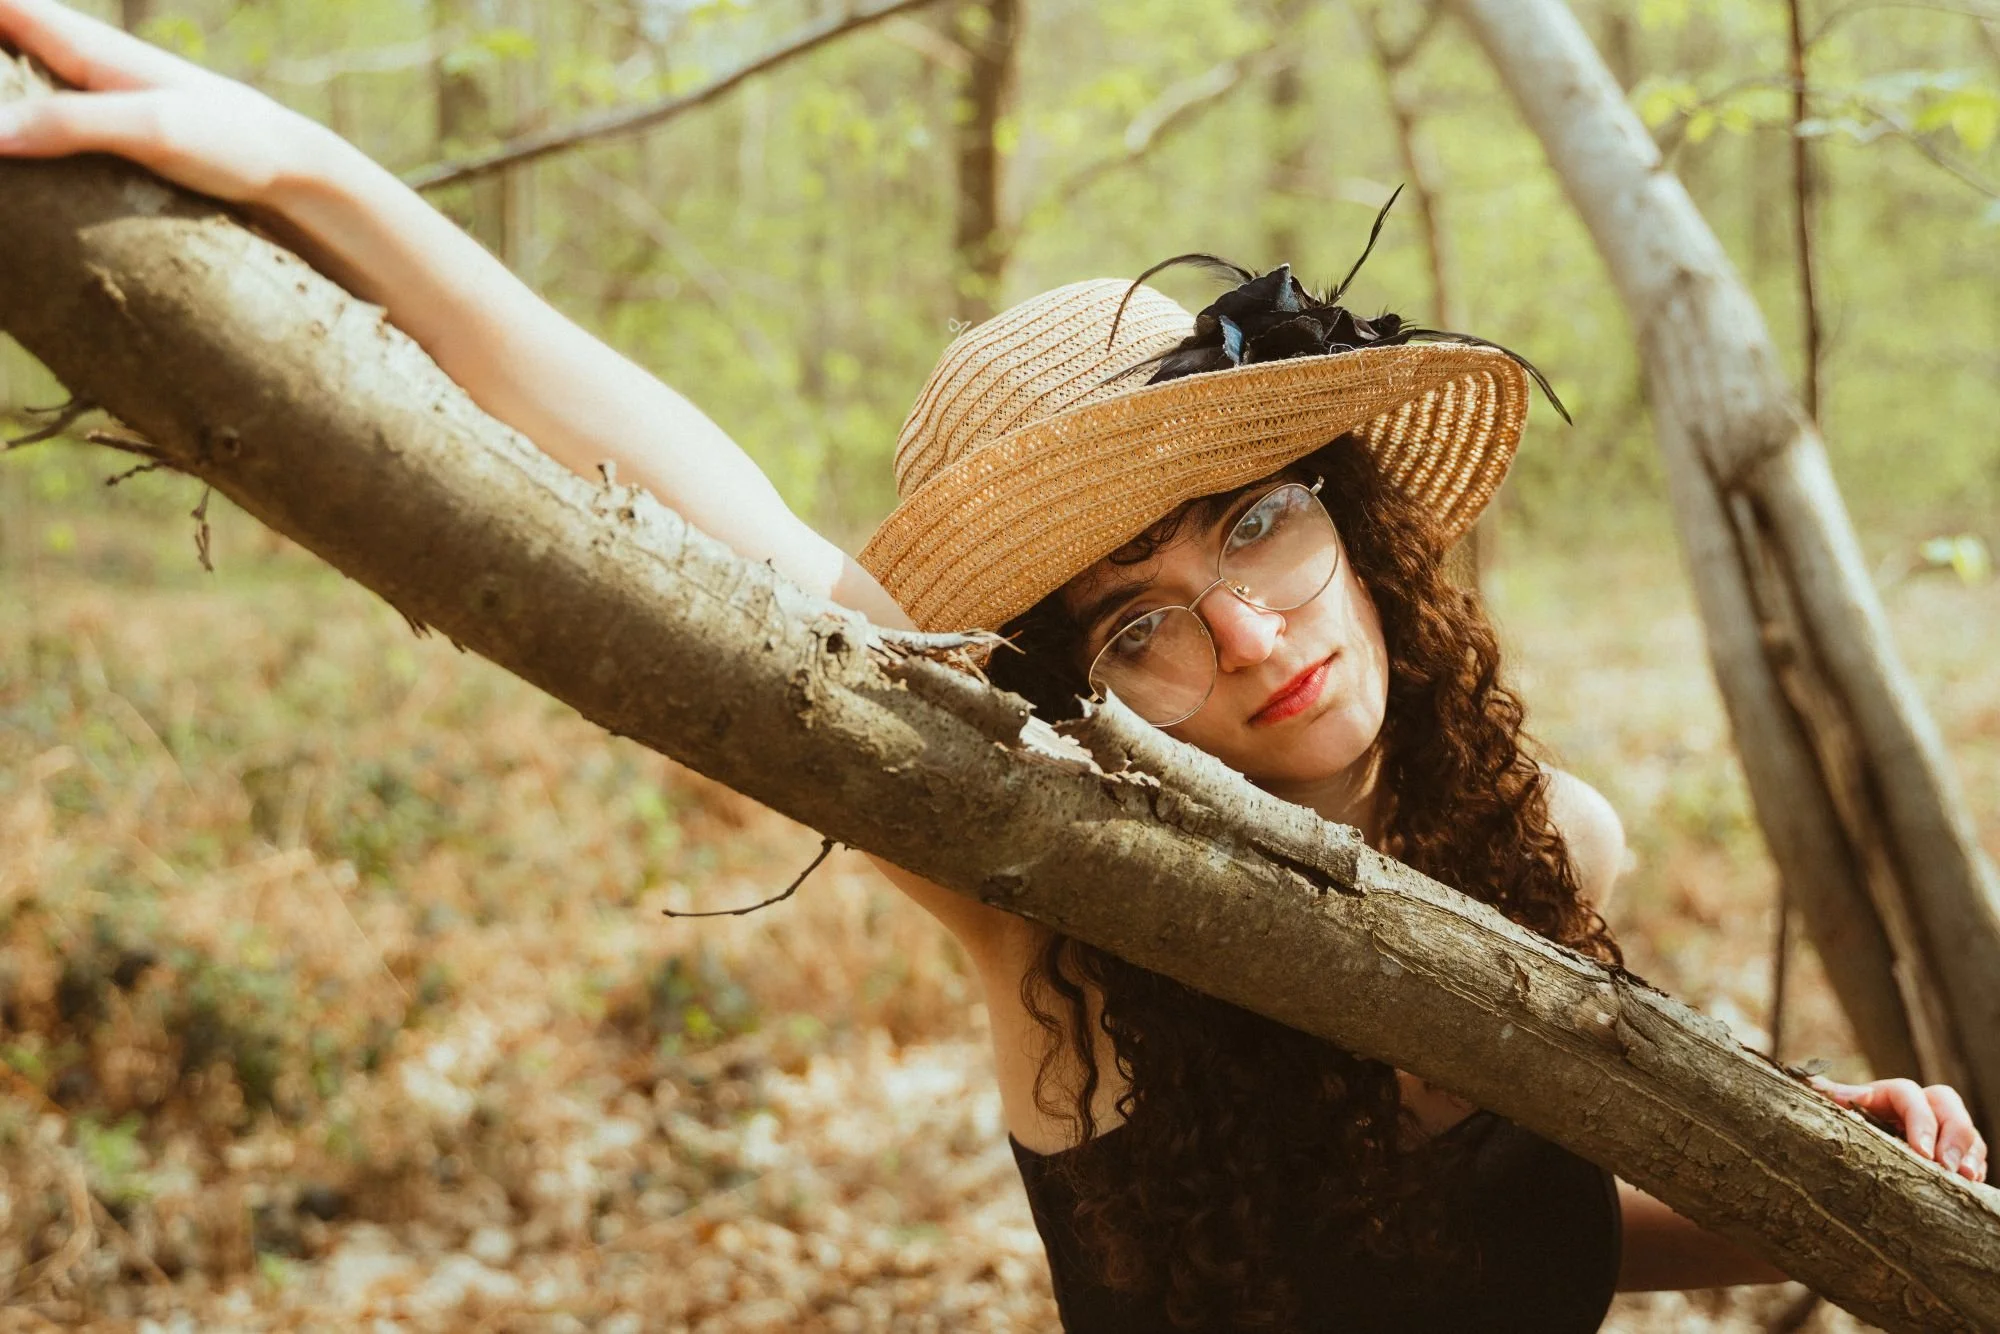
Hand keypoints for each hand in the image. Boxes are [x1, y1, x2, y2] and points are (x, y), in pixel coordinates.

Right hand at [0, 0, 330, 202]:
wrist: (292, 170)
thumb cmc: (229, 141)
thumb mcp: (149, 129)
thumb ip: (69, 124)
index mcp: (84, 46)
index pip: (3, 8)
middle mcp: (83, 63)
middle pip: (2, 39)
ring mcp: (95, 100)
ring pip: (18, 80)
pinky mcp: (110, 136)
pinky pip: (43, 120)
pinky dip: (17, 127)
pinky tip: (8, 150)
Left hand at [1812, 1076, 1987, 1182]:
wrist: (1855, 1158)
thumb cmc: (1842, 1133)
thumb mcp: (1835, 1117)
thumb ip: (1830, 1100)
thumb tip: (1810, 1082)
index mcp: (1887, 1095)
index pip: (1909, 1093)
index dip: (1919, 1119)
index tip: (1921, 1152)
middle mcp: (1917, 1106)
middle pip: (1947, 1104)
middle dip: (1952, 1135)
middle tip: (1946, 1167)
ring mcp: (1940, 1129)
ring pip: (1966, 1129)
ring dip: (1968, 1153)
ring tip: (1964, 1177)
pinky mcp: (1953, 1152)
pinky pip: (1974, 1153)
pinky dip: (1975, 1166)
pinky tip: (1970, 1184)